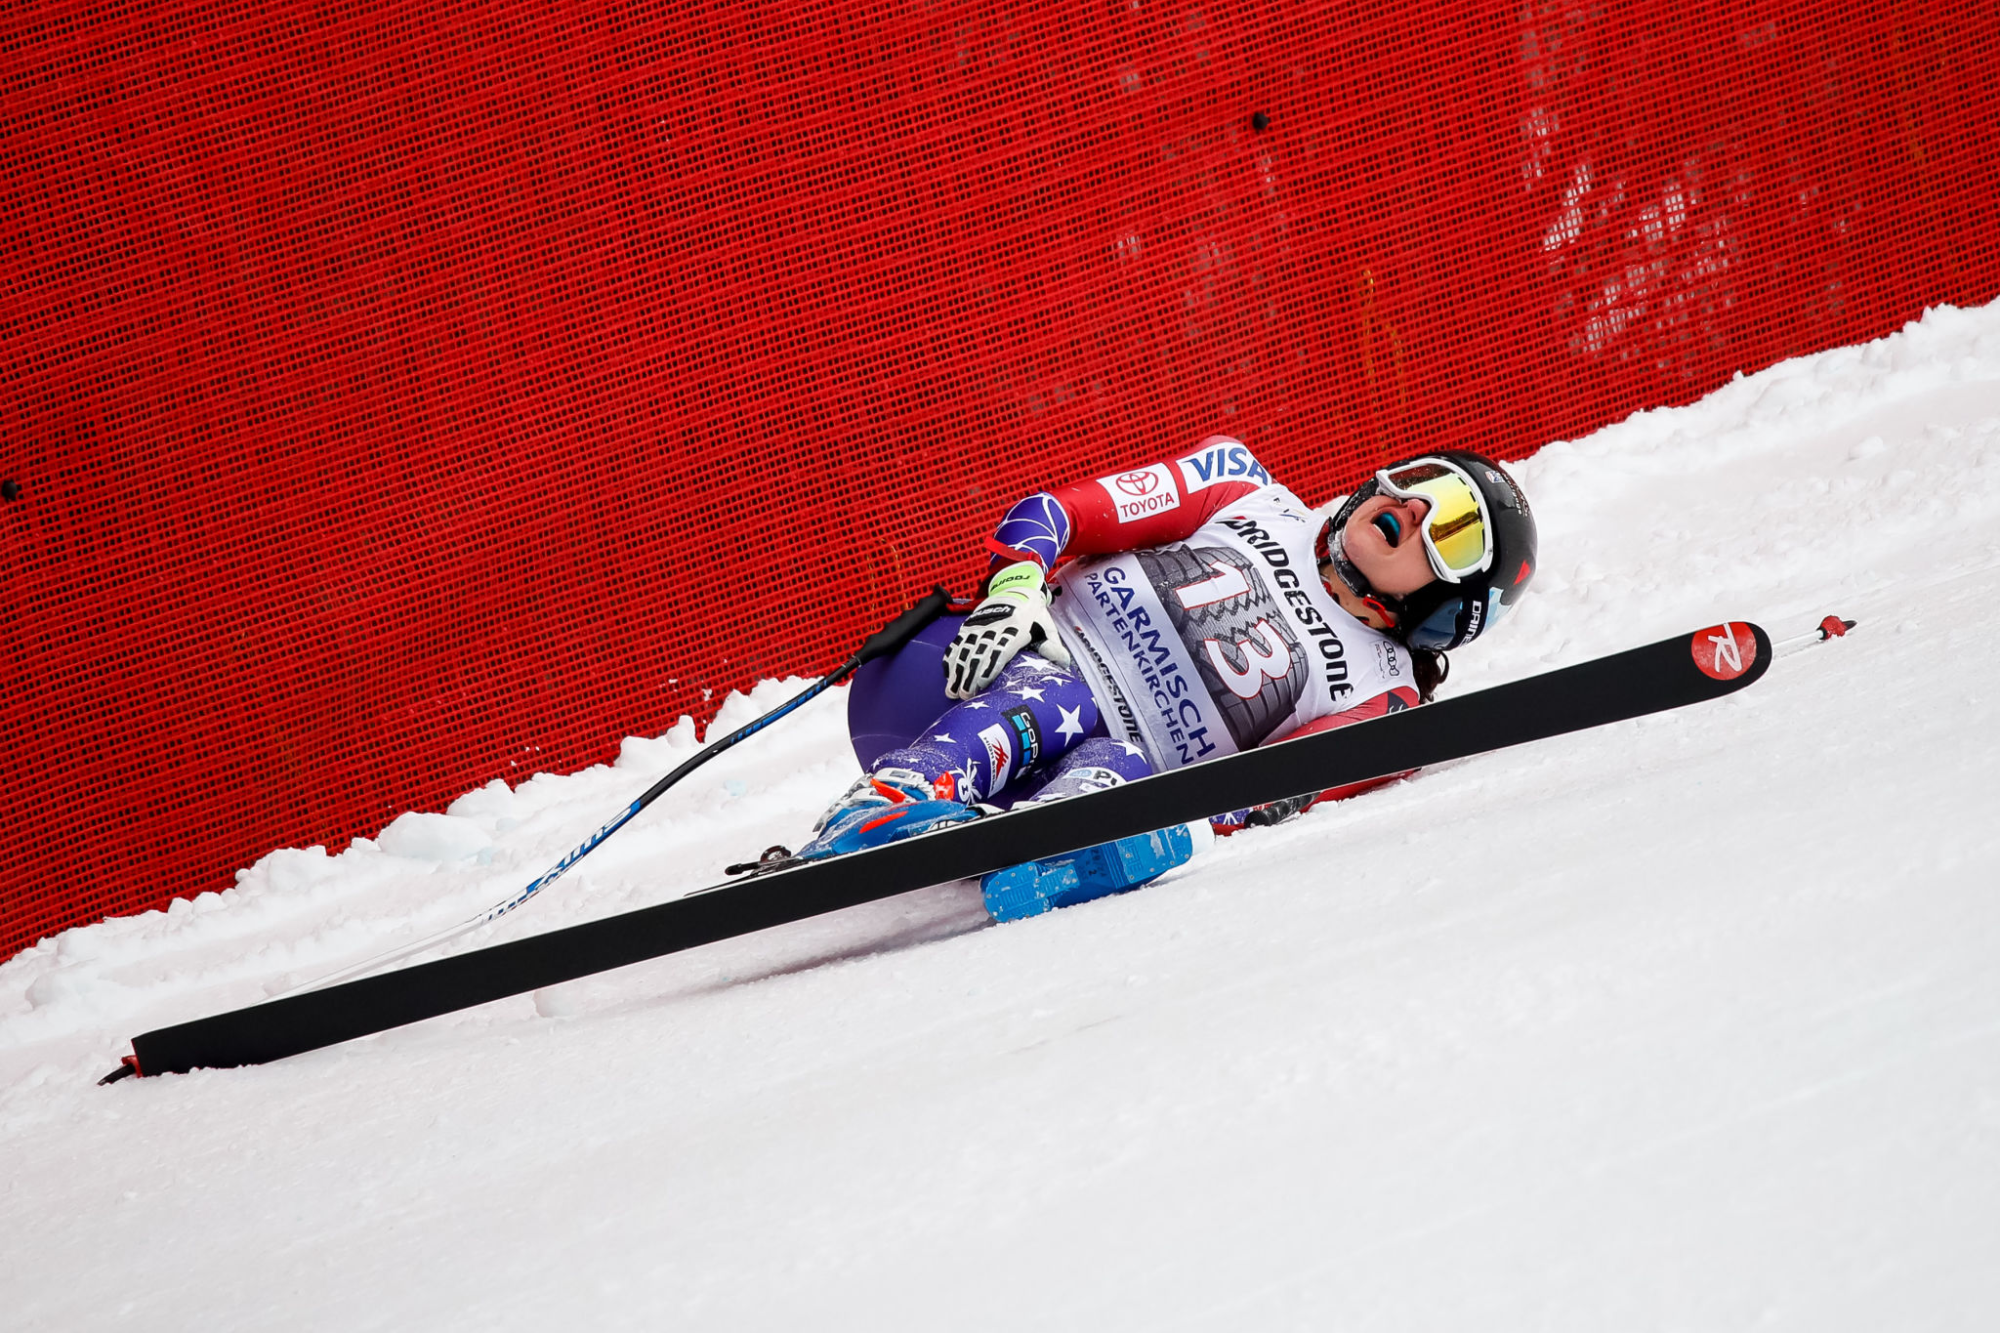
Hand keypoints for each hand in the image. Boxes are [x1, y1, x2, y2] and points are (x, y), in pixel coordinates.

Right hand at [942, 561, 1070, 698]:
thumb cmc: (1033, 614)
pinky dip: (950, 658)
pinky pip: (956, 642)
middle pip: (979, 653)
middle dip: (970, 676)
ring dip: (957, 672)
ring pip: (965, 650)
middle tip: (965, 695)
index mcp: (1015, 628)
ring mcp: (978, 626)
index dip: (990, 667)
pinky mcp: (968, 626)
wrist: (1015, 588)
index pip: (1000, 649)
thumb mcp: (1047, 626)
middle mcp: (994, 627)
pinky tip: (947, 674)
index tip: (983, 684)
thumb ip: (1053, 646)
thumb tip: (1063, 664)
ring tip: (952, 691)